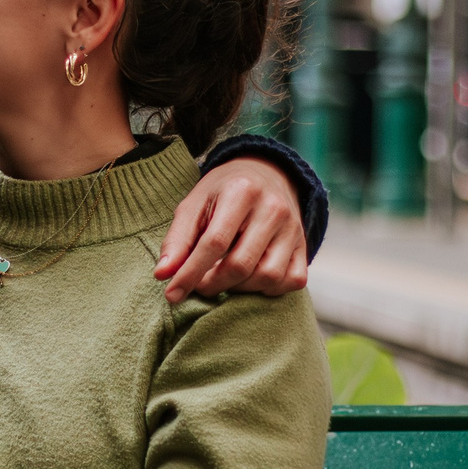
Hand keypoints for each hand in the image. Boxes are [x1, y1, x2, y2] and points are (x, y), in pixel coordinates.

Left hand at [157, 157, 306, 303]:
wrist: (265, 174)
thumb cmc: (222, 193)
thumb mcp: (194, 205)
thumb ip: (177, 240)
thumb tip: (163, 275)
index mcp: (241, 192)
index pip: (214, 243)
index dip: (190, 273)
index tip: (172, 294)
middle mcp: (273, 208)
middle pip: (241, 264)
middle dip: (213, 284)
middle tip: (199, 285)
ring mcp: (293, 228)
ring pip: (268, 277)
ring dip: (239, 288)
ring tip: (223, 279)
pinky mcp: (304, 245)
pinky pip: (294, 280)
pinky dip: (270, 289)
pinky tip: (251, 279)